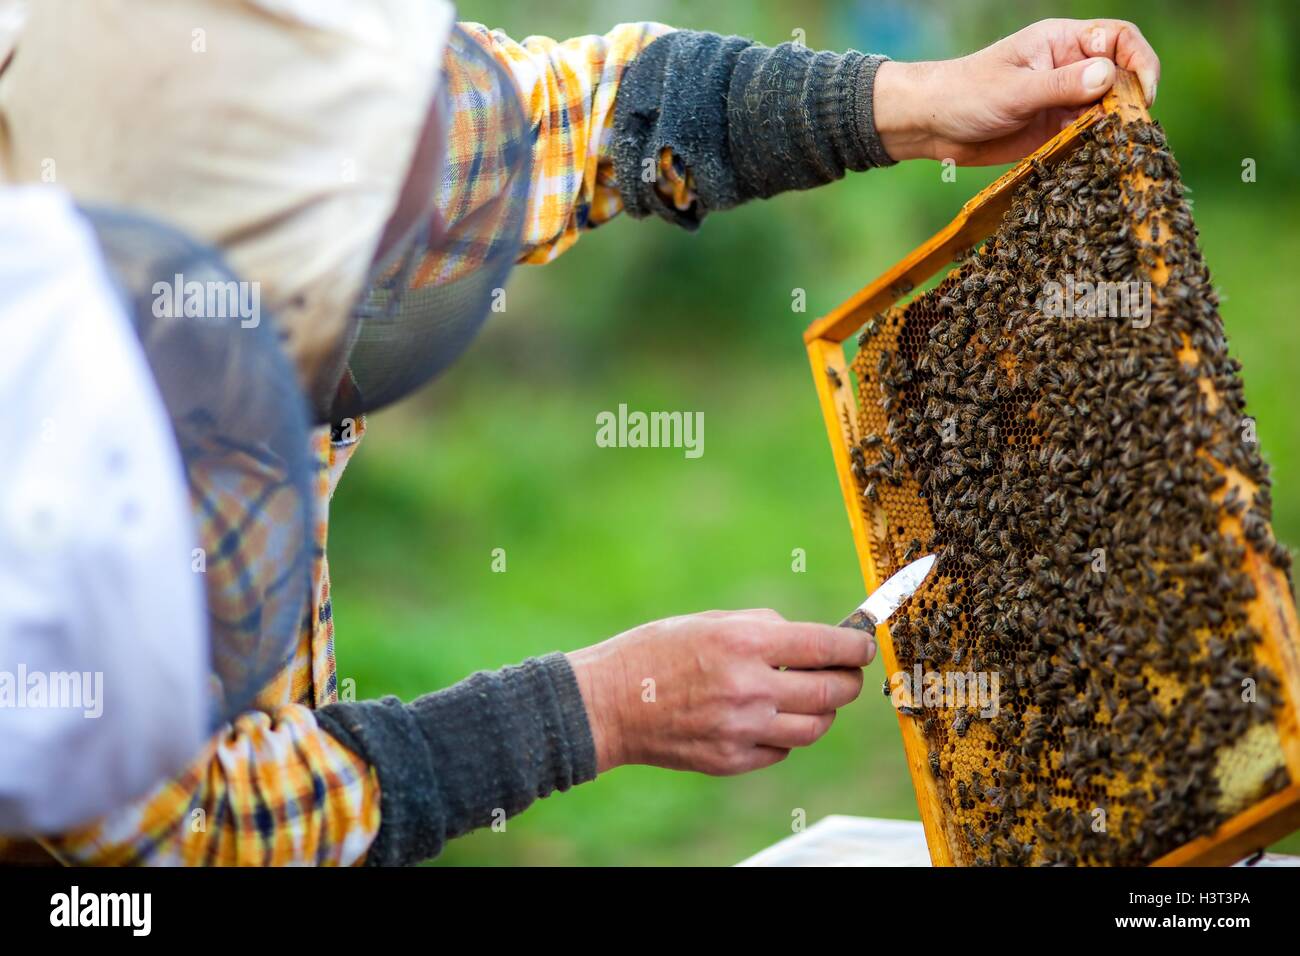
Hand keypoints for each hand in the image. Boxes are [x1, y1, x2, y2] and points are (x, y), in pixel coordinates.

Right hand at [567, 609, 873, 774]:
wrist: (607, 704)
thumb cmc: (654, 653)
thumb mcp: (709, 620)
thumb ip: (764, 628)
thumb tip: (811, 641)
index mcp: (745, 642)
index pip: (827, 647)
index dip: (856, 647)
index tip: (864, 646)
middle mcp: (750, 687)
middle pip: (832, 692)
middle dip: (849, 680)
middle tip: (848, 673)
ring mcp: (742, 729)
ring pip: (814, 728)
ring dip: (823, 712)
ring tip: (811, 698)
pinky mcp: (732, 760)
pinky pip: (781, 751)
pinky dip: (785, 736)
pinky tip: (768, 719)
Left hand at [873, 18, 1160, 165]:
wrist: (930, 125)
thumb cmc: (965, 94)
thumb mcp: (1014, 90)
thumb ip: (1060, 85)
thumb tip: (1109, 76)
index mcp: (1062, 41)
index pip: (1119, 39)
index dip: (1139, 62)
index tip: (1141, 94)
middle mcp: (1069, 67)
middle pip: (1121, 78)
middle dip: (1130, 101)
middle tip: (1130, 131)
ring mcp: (1063, 100)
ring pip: (1107, 111)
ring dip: (1115, 130)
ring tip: (1116, 151)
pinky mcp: (1053, 131)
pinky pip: (1086, 138)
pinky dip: (1096, 148)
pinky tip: (1097, 162)